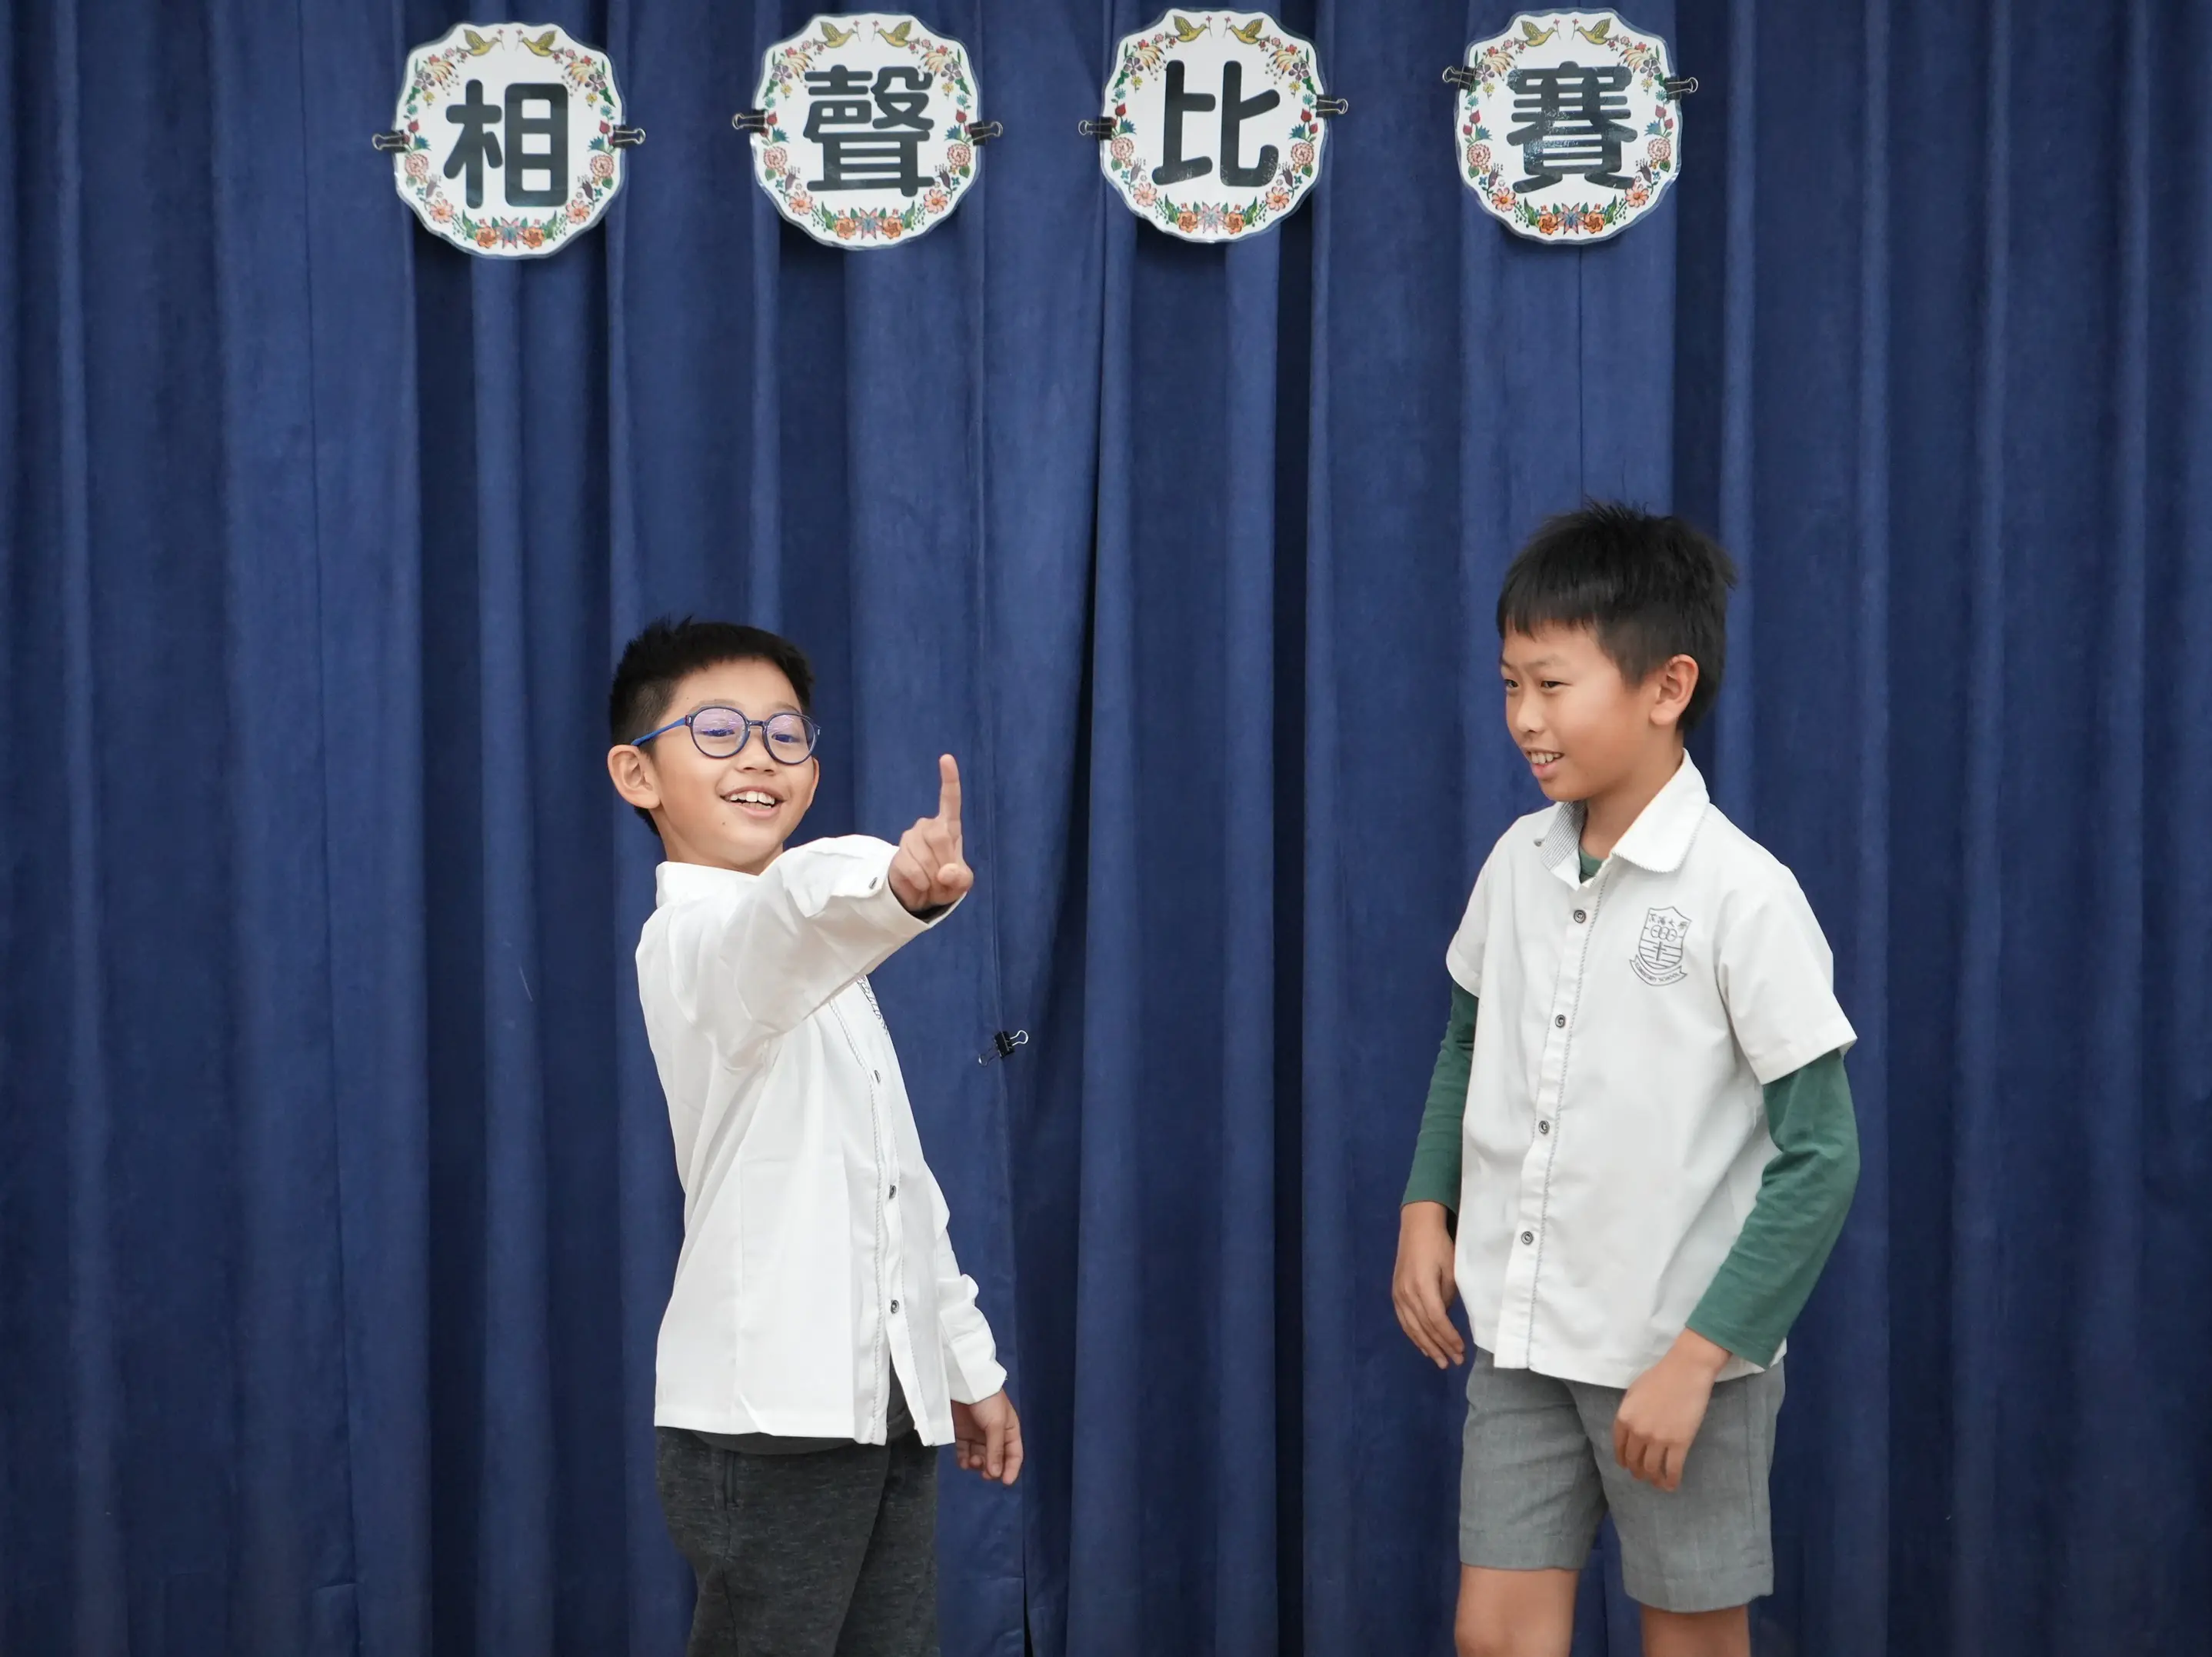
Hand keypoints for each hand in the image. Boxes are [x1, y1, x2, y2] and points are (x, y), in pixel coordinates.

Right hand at [889, 755, 972, 915]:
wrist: (920, 896)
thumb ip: (961, 878)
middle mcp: (927, 827)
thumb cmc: (945, 882)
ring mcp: (910, 838)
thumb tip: (945, 871)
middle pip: (940, 837)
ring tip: (932, 882)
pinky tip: (920, 884)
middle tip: (944, 878)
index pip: (950, 800)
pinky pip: (915, 872)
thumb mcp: (961, 883)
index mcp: (948, 827)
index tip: (946, 758)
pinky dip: (922, 885)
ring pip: (927, 858)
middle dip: (946, 863)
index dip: (949, 780)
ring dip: (934, 879)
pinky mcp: (898, 854)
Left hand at [951, 1390, 1022, 1485]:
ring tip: (973, 1462)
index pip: (1015, 1454)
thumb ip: (996, 1450)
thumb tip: (996, 1474)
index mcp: (1010, 1430)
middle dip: (992, 1468)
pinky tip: (963, 1462)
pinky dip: (965, 1459)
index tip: (1005, 1482)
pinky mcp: (963, 1433)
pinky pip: (965, 1452)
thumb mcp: (996, 1424)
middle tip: (985, 1474)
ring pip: (981, 1457)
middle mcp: (995, 1434)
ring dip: (978, 1464)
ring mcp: (978, 1434)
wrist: (965, 1383)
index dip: (1011, 1468)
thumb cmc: (987, 1402)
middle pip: (997, 1458)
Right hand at [1391, 1202, 1464, 1368]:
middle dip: (1440, 1347)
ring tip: (1440, 1361)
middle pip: (1424, 1328)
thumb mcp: (1451, 1269)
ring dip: (1427, 1346)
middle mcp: (1407, 1294)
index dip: (1449, 1337)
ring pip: (1412, 1328)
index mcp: (1422, 1286)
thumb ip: (1448, 1296)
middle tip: (1455, 1362)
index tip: (1461, 1350)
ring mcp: (1398, 1294)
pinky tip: (1423, 1346)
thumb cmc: (1439, 1245)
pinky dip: (1414, 1336)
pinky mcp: (1396, 1293)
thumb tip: (1445, 1317)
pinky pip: (1404, 1321)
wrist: (1417, 1227)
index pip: (1437, 1320)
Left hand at [1612, 1329, 1730, 1490]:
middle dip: (1636, 1471)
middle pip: (1634, 1460)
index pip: (1619, 1446)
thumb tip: (1629, 1429)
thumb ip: (1629, 1412)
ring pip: (1651, 1468)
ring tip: (1655, 1482)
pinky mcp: (1679, 1444)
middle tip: (1641, 1475)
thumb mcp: (1634, 1392)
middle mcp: (1637, 1432)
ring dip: (1652, 1478)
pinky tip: (1670, 1485)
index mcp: (1624, 1418)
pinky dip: (1670, 1481)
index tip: (1626, 1465)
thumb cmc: (1660, 1377)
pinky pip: (1672, 1469)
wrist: (1685, 1372)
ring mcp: (1658, 1439)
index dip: (1622, 1459)